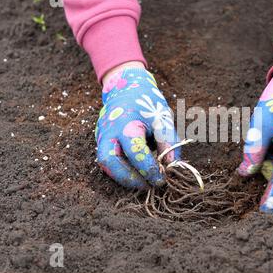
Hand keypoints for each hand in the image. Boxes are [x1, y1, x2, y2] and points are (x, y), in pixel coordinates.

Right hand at [95, 63, 179, 188]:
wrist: (126, 87)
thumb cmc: (147, 103)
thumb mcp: (162, 118)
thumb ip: (168, 141)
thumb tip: (173, 166)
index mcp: (126, 123)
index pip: (135, 151)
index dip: (150, 168)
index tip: (162, 178)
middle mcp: (109, 131)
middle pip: (109, 161)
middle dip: (128, 178)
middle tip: (147, 185)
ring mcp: (101, 136)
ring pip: (105, 164)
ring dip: (123, 177)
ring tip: (143, 182)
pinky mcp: (100, 141)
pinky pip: (107, 161)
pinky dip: (120, 170)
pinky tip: (136, 173)